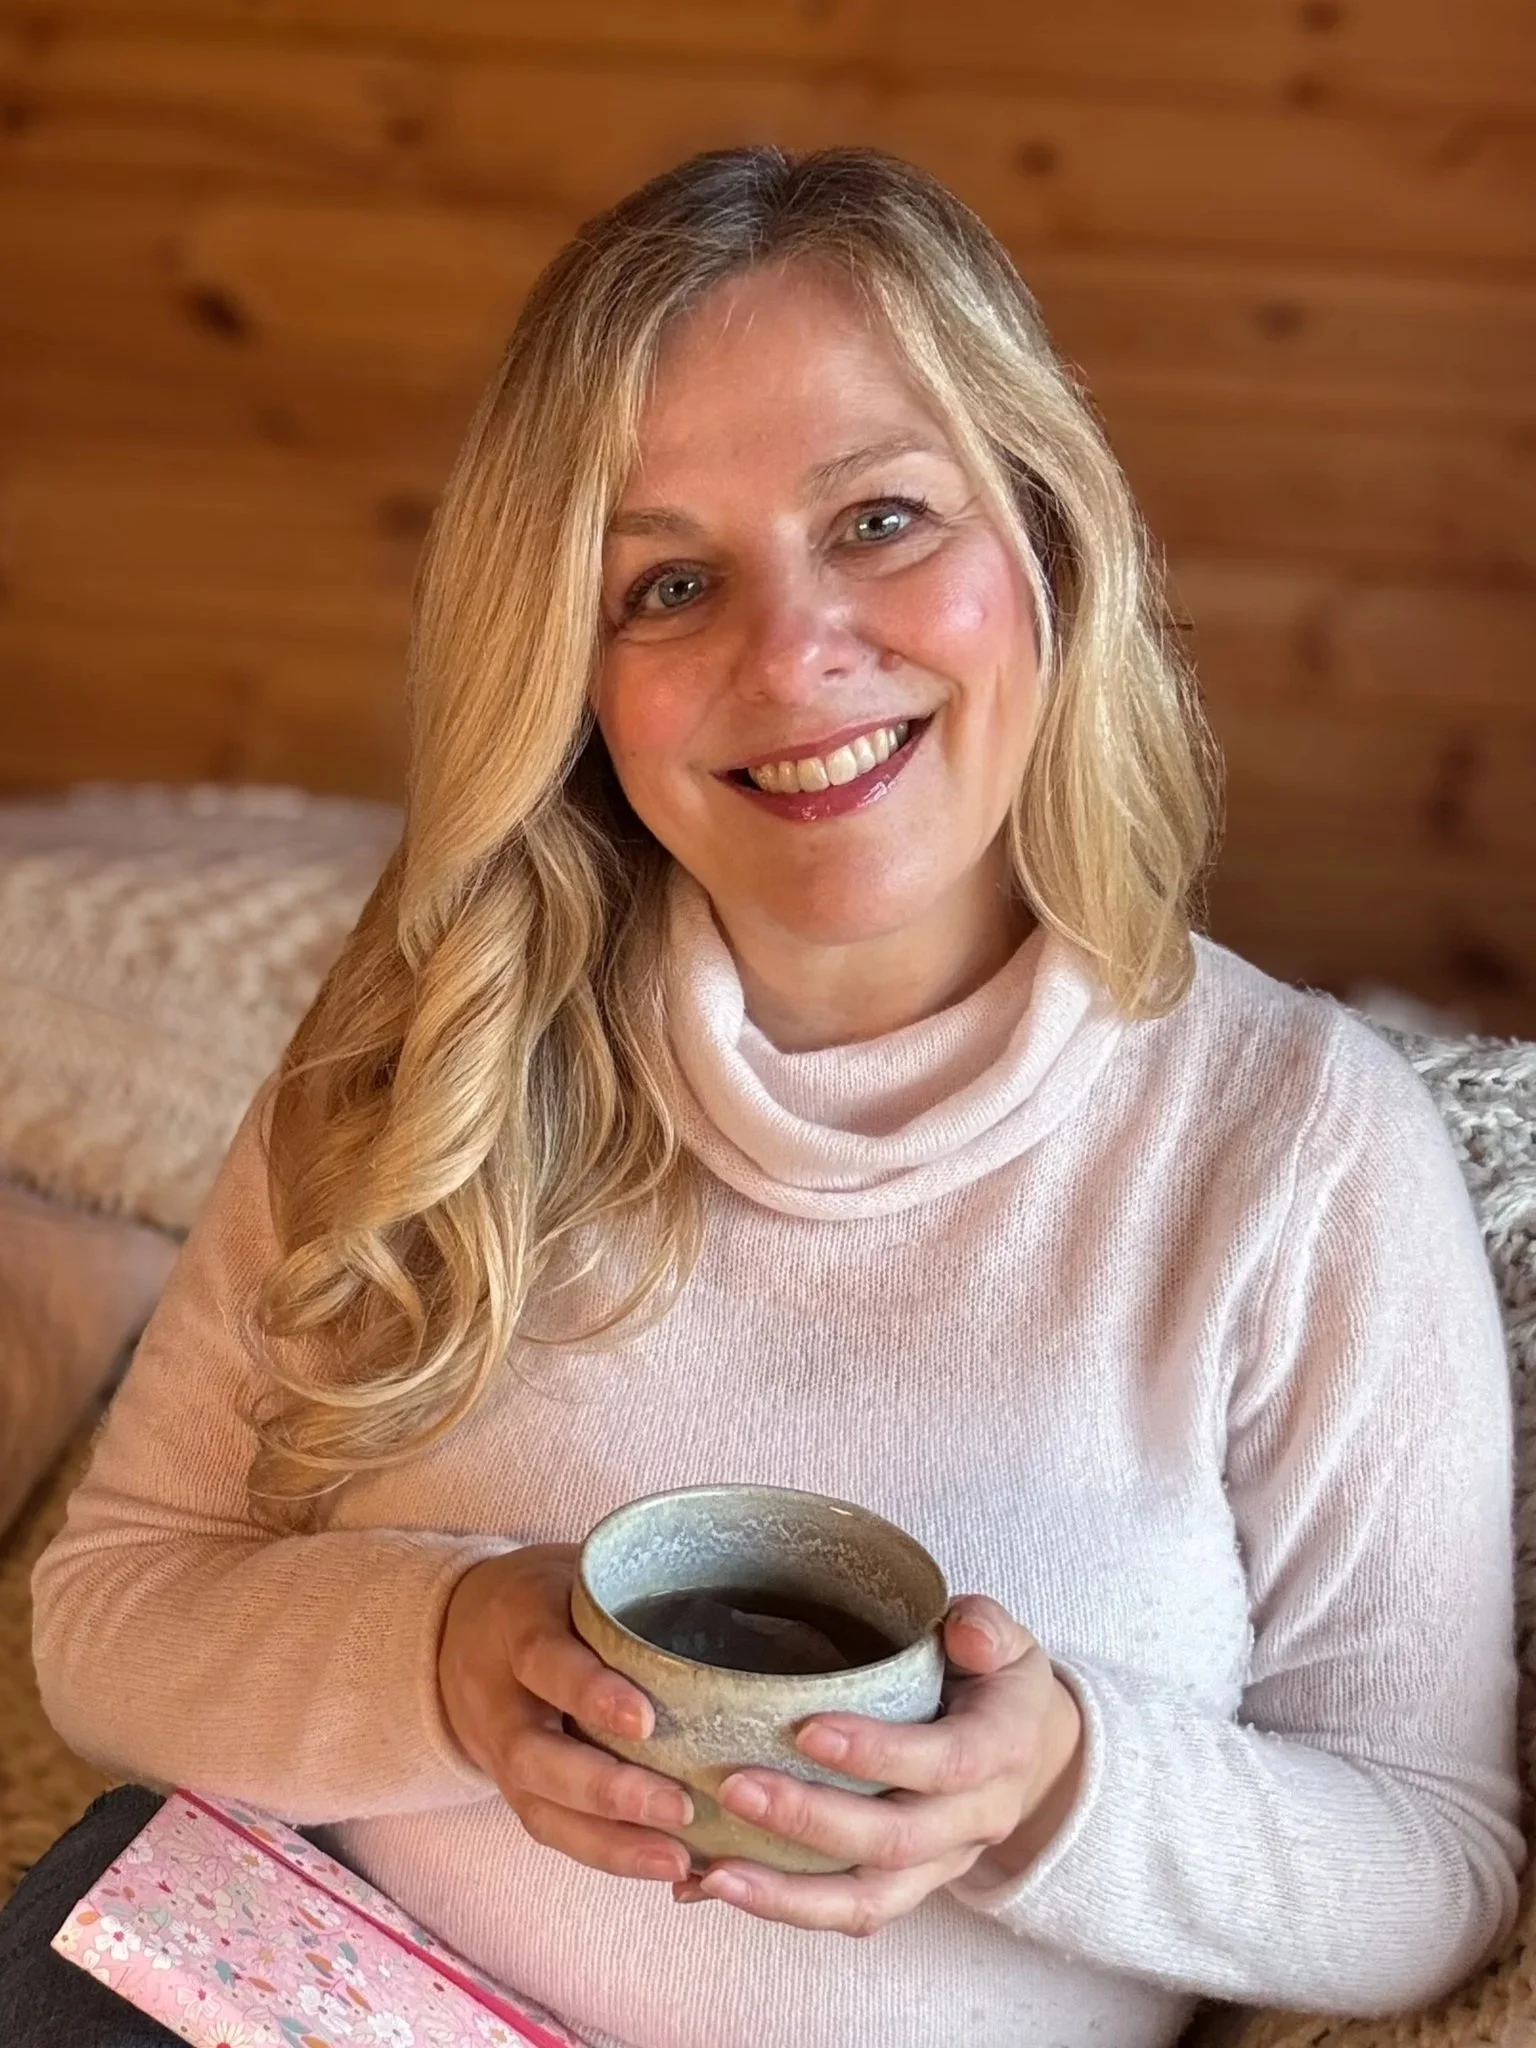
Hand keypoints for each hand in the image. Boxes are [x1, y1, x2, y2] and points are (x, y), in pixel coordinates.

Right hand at [437, 1545, 694, 1884]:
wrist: (457, 1632)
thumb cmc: (549, 1596)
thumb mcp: (576, 1571)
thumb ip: (631, 1588)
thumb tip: (737, 1601)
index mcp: (517, 1625)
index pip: (545, 1660)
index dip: (589, 1692)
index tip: (646, 1721)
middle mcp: (499, 1699)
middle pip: (534, 1757)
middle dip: (607, 1789)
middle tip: (680, 1806)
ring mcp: (501, 1756)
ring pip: (541, 1811)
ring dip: (612, 1842)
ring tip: (679, 1860)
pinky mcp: (517, 1793)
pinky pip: (554, 1832)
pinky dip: (609, 1855)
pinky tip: (666, 1865)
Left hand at [670, 1594, 1083, 1935]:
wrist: (1028, 1751)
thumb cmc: (995, 1681)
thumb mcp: (1005, 1639)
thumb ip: (985, 1627)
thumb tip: (964, 1632)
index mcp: (1001, 1750)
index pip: (946, 1763)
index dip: (878, 1754)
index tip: (806, 1732)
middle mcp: (975, 1820)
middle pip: (895, 1841)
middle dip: (812, 1821)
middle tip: (735, 1789)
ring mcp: (940, 1863)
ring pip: (869, 1900)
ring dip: (788, 1893)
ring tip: (717, 1873)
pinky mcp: (907, 1887)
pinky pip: (848, 1913)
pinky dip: (781, 1907)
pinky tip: (715, 1887)